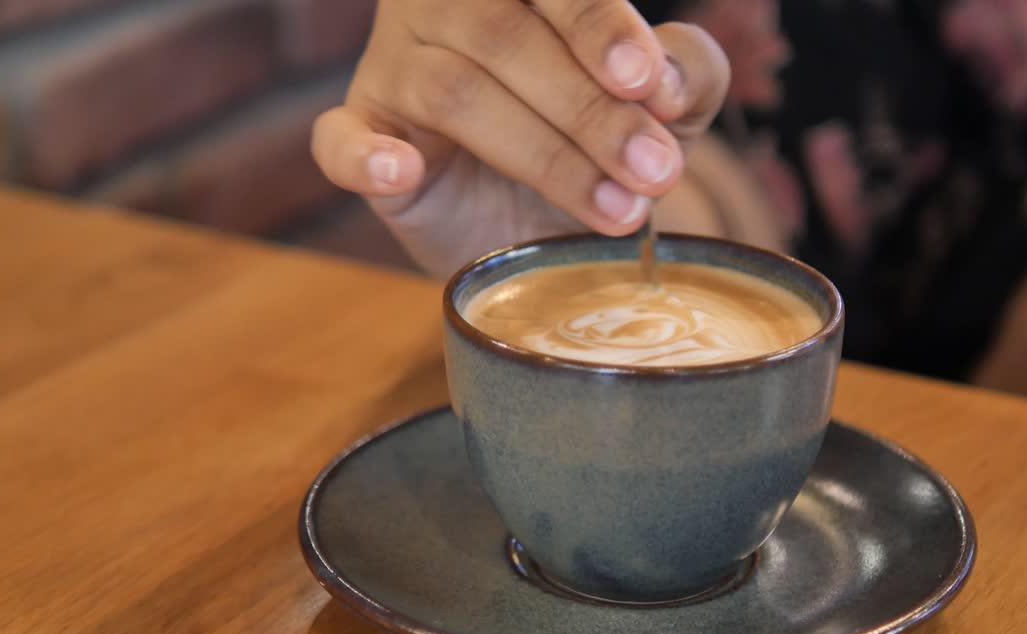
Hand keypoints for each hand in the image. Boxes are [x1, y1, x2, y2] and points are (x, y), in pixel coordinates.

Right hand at [311, 0, 730, 276]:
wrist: (539, 219)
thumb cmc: (600, 137)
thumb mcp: (666, 105)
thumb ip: (686, 74)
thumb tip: (667, 83)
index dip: (600, 27)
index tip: (649, 85)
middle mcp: (446, 7)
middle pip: (504, 36)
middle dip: (589, 111)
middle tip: (655, 173)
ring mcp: (394, 67)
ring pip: (453, 91)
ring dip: (543, 155)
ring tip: (616, 208)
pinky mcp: (362, 136)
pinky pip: (340, 140)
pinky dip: (366, 157)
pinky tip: (401, 173)